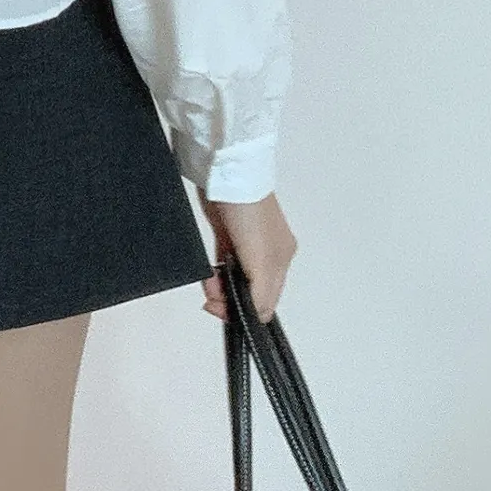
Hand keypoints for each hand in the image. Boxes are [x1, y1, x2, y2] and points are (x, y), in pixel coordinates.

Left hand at [196, 187, 296, 321]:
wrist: (226, 173)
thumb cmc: (249, 209)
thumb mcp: (262, 258)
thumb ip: (262, 291)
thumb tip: (260, 317)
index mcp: (282, 260)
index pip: (266, 301)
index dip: (245, 312)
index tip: (222, 310)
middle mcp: (266, 254)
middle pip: (248, 291)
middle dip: (228, 299)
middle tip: (211, 295)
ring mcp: (245, 243)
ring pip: (233, 279)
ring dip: (218, 287)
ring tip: (209, 280)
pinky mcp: (226, 232)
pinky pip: (222, 263)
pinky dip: (214, 273)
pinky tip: (209, 271)